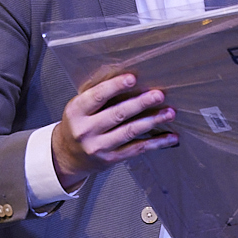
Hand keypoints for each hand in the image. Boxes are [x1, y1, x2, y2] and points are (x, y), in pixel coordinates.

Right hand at [52, 71, 174, 189]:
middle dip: (141, 103)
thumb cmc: (77, 126)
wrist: (68, 156)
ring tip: (169, 113)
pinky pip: (137, 149)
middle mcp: (86, 130)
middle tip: (158, 95)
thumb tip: (129, 80)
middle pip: (117, 114)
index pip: (97, 96)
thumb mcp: (79, 108)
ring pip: (130, 131)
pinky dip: (156, 143)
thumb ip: (98, 96)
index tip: (132, 78)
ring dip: (152, 121)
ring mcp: (99, 146)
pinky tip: (169, 137)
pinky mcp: (111, 159)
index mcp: (76, 112)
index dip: (115, 86)